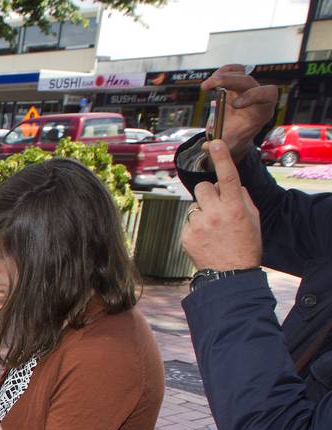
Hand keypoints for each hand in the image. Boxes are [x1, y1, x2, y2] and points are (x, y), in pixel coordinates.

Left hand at [183, 140, 261, 270]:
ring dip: (203, 211)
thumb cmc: (246, 246)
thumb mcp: (253, 220)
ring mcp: (198, 225)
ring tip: (213, 229)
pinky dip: (195, 226)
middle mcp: (215, 213)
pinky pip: (189, 221)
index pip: (227, 177)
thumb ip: (242, 198)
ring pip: (195, 205)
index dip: (221, 158)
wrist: (230, 276)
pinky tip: (205, 238)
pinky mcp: (186, 235)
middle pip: (203, 188)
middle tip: (217, 208)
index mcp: (235, 208)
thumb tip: (231, 185)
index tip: (215, 143)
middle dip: (209, 194)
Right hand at [201, 65, 278, 160]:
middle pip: (248, 81)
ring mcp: (248, 89)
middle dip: (230, 81)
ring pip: (241, 74)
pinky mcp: (238, 85)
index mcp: (261, 111)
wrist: (234, 133)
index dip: (253, 96)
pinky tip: (214, 78)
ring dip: (224, 76)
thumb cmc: (235, 139)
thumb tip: (207, 146)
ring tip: (207, 85)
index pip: (268, 95)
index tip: (234, 104)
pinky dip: (225, 71)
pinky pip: (236, 71)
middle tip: (211, 85)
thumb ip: (219, 148)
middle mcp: (257, 97)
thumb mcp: (228, 146)